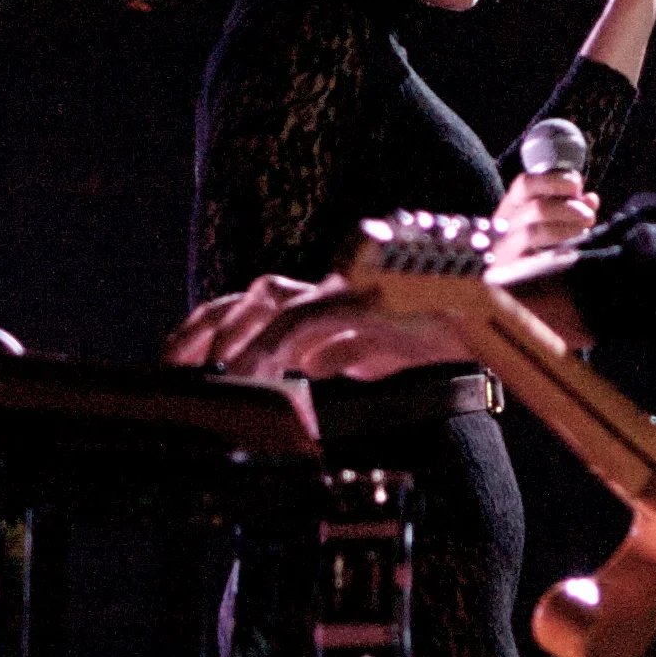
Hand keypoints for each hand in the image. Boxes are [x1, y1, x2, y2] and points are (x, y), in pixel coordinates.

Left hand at [162, 269, 465, 382]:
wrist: (484, 314)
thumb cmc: (432, 329)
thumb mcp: (374, 352)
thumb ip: (340, 353)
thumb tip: (310, 366)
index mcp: (322, 297)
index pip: (252, 305)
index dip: (209, 328)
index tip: (176, 362)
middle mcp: (326, 286)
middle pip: (248, 296)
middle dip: (203, 328)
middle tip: (171, 367)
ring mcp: (343, 290)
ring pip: (272, 300)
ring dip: (237, 335)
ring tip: (216, 371)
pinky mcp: (363, 299)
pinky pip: (310, 319)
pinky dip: (281, 344)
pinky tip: (267, 371)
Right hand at [489, 169, 598, 271]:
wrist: (511, 288)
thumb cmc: (535, 247)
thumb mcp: (550, 222)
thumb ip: (571, 208)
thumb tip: (590, 199)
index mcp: (511, 207)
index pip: (525, 184)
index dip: (554, 180)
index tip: (577, 185)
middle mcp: (502, 225)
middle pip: (535, 208)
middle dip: (568, 208)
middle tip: (587, 216)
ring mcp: (503, 250)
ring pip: (532, 233)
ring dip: (565, 229)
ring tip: (583, 233)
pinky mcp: (507, 275)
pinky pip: (531, 264)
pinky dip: (556, 257)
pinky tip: (571, 256)